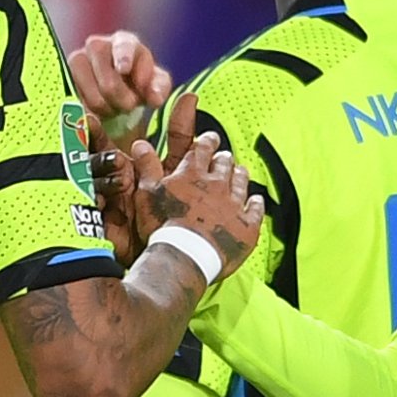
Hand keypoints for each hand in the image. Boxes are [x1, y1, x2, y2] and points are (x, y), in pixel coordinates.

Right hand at [66, 30, 172, 143]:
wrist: (116, 94)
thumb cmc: (138, 84)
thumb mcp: (155, 86)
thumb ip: (159, 89)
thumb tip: (155, 97)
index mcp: (124, 42)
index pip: (123, 45)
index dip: (123, 57)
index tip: (124, 70)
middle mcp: (97, 45)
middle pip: (106, 75)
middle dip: (119, 96)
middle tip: (128, 107)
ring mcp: (77, 60)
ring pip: (89, 91)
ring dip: (104, 106)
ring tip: (113, 109)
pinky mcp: (64, 78)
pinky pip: (75, 100)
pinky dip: (88, 111)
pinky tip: (96, 112)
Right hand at [134, 126, 262, 281]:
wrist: (182, 258)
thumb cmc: (161, 228)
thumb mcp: (147, 194)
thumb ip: (147, 167)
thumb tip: (140, 144)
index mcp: (192, 174)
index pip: (203, 148)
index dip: (207, 141)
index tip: (210, 139)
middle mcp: (217, 184)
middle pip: (225, 162)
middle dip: (223, 158)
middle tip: (223, 157)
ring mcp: (234, 204)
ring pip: (241, 181)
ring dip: (240, 174)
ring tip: (239, 171)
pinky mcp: (246, 226)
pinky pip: (256, 209)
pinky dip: (256, 203)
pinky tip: (256, 201)